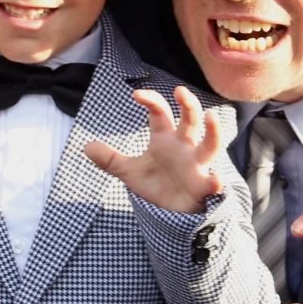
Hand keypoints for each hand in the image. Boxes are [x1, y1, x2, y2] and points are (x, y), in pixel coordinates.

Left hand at [85, 86, 226, 214]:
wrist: (170, 212)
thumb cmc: (156, 184)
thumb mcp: (129, 172)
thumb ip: (111, 159)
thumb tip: (87, 147)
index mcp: (165, 139)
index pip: (160, 113)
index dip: (151, 101)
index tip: (137, 95)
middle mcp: (184, 147)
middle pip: (190, 120)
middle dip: (188, 105)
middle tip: (180, 91)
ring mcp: (196, 165)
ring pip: (210, 144)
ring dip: (214, 131)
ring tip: (211, 117)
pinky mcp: (202, 186)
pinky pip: (212, 182)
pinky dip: (215, 182)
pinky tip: (215, 180)